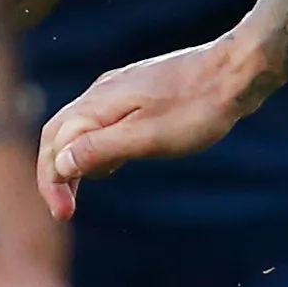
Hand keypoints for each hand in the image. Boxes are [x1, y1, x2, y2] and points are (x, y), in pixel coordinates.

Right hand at [36, 40, 254, 213]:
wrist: (236, 71)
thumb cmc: (197, 108)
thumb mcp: (148, 137)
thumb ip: (101, 149)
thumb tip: (60, 164)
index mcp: (98, 104)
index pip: (54, 144)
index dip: (51, 183)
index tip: (63, 215)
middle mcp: (100, 92)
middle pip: (58, 134)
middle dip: (56, 173)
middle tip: (65, 209)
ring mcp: (118, 90)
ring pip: (79, 128)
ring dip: (76, 161)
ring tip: (86, 191)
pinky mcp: (137, 92)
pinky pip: (101, 122)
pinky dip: (97, 147)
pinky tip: (114, 163)